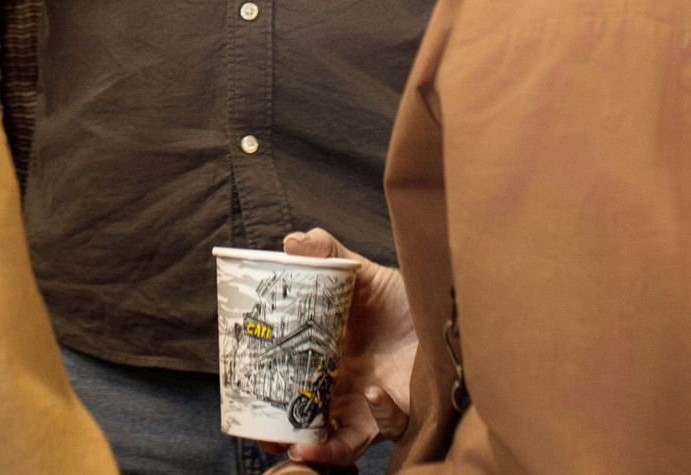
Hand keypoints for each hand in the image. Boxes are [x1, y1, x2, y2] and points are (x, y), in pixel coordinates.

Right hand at [256, 228, 415, 469]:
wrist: (447, 313)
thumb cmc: (402, 300)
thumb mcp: (362, 274)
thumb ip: (328, 255)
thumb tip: (292, 241)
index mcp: (324, 362)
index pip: (287, 387)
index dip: (265, 399)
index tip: (243, 399)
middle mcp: (343, 390)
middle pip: (305, 426)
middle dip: (283, 438)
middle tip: (265, 435)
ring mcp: (369, 406)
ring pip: (339, 444)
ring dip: (319, 449)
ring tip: (299, 444)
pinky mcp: (398, 412)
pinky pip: (383, 426)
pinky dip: (377, 414)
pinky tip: (375, 394)